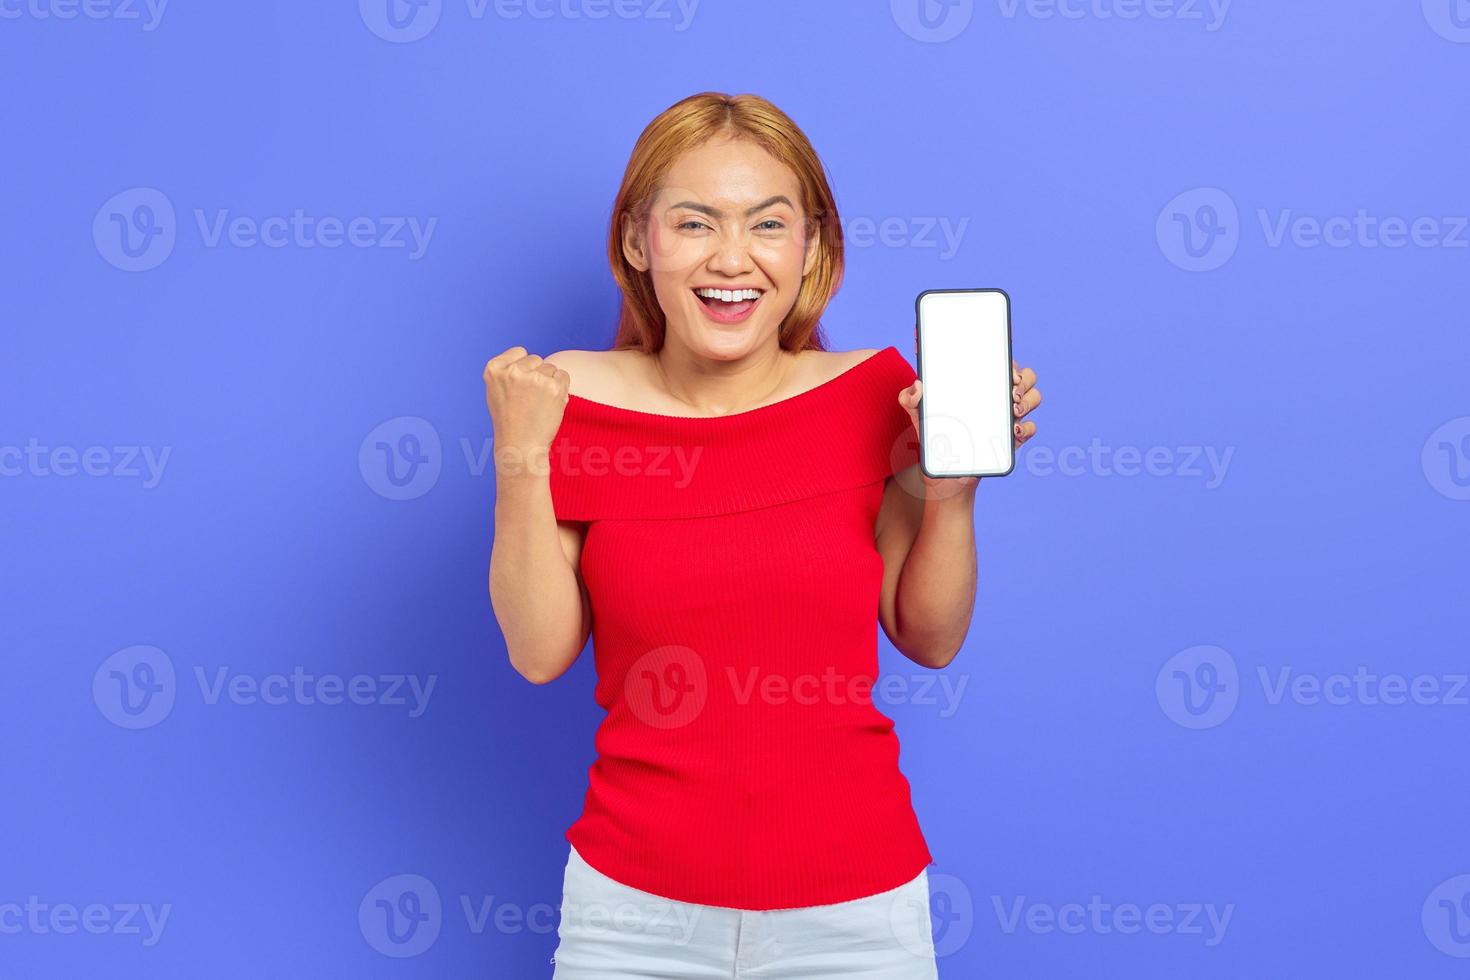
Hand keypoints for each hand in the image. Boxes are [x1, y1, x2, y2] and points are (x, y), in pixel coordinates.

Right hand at [483, 347, 570, 473]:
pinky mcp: (553, 387)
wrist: (521, 445)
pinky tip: (550, 403)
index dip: (524, 367)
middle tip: (529, 399)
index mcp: (494, 369)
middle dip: (537, 375)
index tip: (520, 386)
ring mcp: (534, 379)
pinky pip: (563, 376)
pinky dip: (561, 388)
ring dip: (549, 383)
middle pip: (536, 359)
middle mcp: (513, 371)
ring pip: (550, 368)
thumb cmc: (509, 421)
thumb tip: (526, 356)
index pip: (520, 352)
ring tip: (538, 404)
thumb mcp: (496, 391)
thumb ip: (507, 372)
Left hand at [896, 358, 1042, 497]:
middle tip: (1011, 391)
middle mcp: (998, 397)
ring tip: (1013, 410)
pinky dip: (1028, 427)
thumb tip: (917, 384)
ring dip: (1028, 401)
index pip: (1003, 363)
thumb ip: (908, 398)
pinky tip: (1015, 430)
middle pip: (1026, 377)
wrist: (943, 471)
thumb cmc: (932, 435)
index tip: (1006, 368)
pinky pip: (1032, 428)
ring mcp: (1009, 417)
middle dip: (1024, 380)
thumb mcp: (917, 415)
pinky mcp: (1013, 439)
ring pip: (1034, 398)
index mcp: (979, 384)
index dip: (1010, 361)